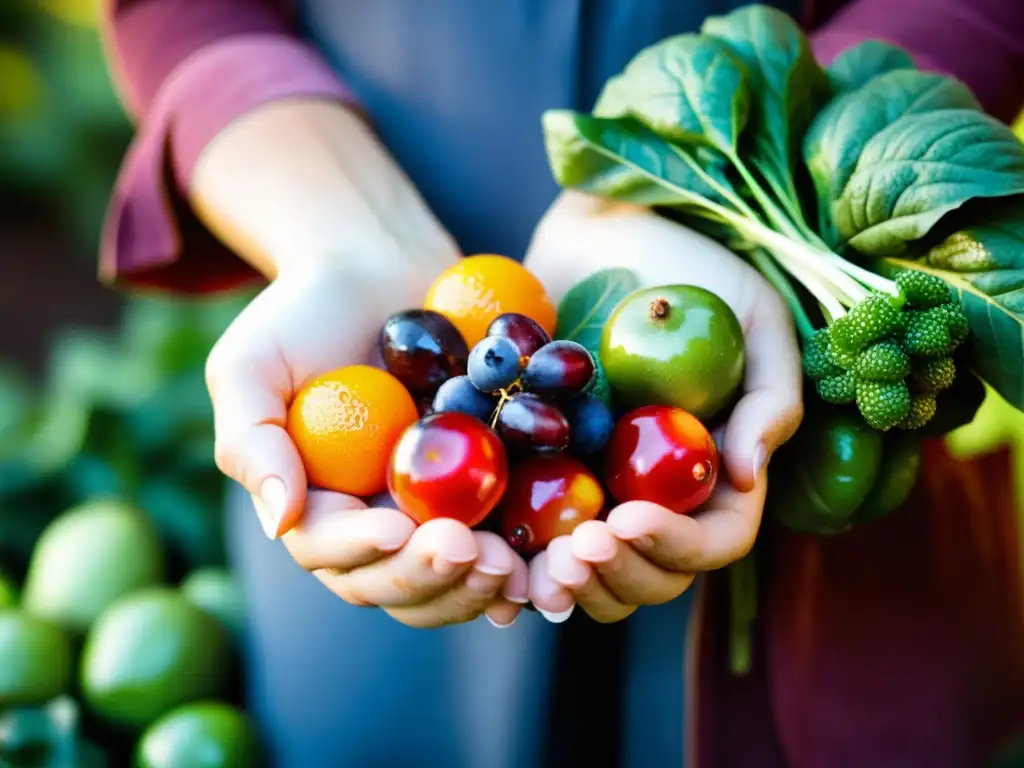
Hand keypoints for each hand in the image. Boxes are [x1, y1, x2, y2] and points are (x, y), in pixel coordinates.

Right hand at [205, 261, 527, 627]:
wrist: (380, 267)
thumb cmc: (304, 312)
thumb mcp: (252, 364)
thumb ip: (253, 439)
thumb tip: (280, 520)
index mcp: (315, 503)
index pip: (330, 550)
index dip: (362, 549)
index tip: (396, 527)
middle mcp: (371, 519)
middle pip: (393, 582)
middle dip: (429, 576)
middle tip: (467, 551)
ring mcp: (429, 509)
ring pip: (447, 578)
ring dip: (476, 585)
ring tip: (509, 566)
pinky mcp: (480, 486)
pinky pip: (501, 539)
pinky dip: (519, 563)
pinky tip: (540, 563)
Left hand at [523, 192, 802, 621]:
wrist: (602, 227)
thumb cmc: (689, 266)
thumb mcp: (753, 314)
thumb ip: (768, 397)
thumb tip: (744, 477)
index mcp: (711, 467)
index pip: (713, 538)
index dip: (677, 547)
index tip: (630, 520)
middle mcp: (654, 488)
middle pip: (650, 573)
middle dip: (617, 577)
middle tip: (578, 551)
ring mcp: (594, 481)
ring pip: (588, 569)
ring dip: (566, 584)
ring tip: (537, 568)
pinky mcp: (535, 465)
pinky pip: (526, 528)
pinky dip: (513, 558)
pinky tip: (493, 557)